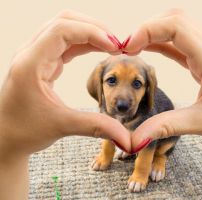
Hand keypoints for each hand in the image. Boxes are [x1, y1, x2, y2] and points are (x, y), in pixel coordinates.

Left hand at [0, 10, 130, 157]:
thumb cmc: (23, 131)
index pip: (62, 30)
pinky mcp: (43, 63)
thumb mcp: (61, 126)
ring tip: (111, 47)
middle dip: (94, 29)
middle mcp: (31, 54)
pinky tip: (98, 51)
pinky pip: (66, 44)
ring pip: (65, 30)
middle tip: (116, 44)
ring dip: (90, 34)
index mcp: (31, 63)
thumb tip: (125, 136)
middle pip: (64, 22)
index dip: (92, 33)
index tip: (114, 47)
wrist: (5, 138)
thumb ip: (96, 126)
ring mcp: (36, 56)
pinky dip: (84, 44)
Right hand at [124, 9, 201, 154]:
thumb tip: (134, 138)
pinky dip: (161, 43)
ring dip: (154, 33)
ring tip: (133, 47)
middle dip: (148, 28)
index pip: (178, 27)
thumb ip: (166, 126)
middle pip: (176, 20)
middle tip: (127, 47)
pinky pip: (180, 45)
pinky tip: (148, 49)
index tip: (128, 47)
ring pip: (178, 29)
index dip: (148, 30)